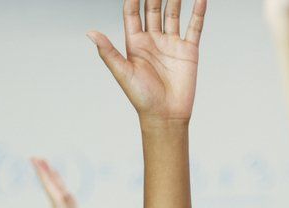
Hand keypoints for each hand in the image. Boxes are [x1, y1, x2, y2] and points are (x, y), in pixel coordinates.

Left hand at [32, 158, 92, 207]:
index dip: (41, 171)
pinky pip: (60, 186)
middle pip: (47, 181)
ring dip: (48, 172)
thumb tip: (67, 192)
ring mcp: (61, 201)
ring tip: (43, 162)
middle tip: (33, 157)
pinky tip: (55, 175)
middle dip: (41, 169)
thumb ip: (71, 204)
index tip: (34, 160)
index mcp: (56, 200)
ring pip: (53, 182)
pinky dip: (57, 178)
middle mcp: (56, 199)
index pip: (47, 182)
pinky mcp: (67, 202)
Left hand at [89, 0, 206, 125]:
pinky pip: (194, 26)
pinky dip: (198, 12)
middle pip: (154, 8)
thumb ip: (108, 52)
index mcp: (135, 44)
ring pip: (173, 13)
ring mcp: (171, 43)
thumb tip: (90, 33)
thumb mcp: (122, 73)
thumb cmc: (142, 99)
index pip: (133, 13)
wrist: (166, 116)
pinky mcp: (188, 50)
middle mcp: (153, 40)